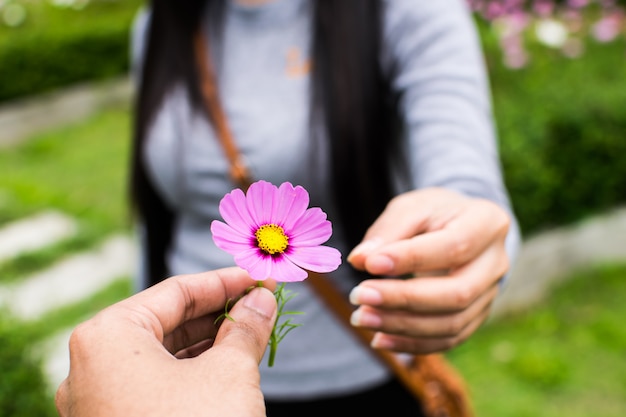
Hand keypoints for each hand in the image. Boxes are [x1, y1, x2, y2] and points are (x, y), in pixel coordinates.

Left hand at [55, 267, 276, 416]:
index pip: (175, 292)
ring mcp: (101, 401)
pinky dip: (193, 371)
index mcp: (108, 337)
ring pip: (163, 355)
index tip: (258, 279)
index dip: (224, 282)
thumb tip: (262, 301)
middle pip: (166, 321)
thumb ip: (246, 328)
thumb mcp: (229, 373)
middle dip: (218, 313)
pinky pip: (156, 384)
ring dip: (209, 342)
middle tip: (260, 305)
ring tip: (252, 332)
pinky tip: (228, 365)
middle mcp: (93, 365)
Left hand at [347, 187, 510, 353]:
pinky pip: (448, 339)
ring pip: (452, 323)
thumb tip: (360, 260)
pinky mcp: (476, 317)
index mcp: (486, 223)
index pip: (453, 246)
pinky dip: (412, 344)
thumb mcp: (411, 208)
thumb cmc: (432, 213)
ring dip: (402, 326)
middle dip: (404, 299)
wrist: (458, 227)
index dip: (411, 259)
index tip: (370, 265)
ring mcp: (490, 294)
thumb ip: (387, 232)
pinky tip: (379, 339)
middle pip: (457, 293)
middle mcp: (496, 262)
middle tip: (359, 295)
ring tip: (362, 317)